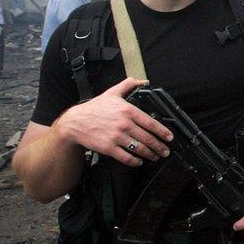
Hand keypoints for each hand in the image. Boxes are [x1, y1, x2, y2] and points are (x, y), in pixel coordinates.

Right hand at [54, 78, 172, 167]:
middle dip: (159, 146)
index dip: (163, 132)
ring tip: (155, 156)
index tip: (169, 137)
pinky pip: (126, 157)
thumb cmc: (94, 108)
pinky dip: (135, 161)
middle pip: (148, 138)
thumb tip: (142, 81)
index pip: (151, 123)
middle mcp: (124, 124)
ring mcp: (116, 137)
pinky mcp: (108, 148)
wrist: (74, 122)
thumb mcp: (111, 93)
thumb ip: (128, 85)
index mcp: (127, 110)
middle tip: (165, 151)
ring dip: (150, 154)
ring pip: (139, 148)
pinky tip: (139, 162)